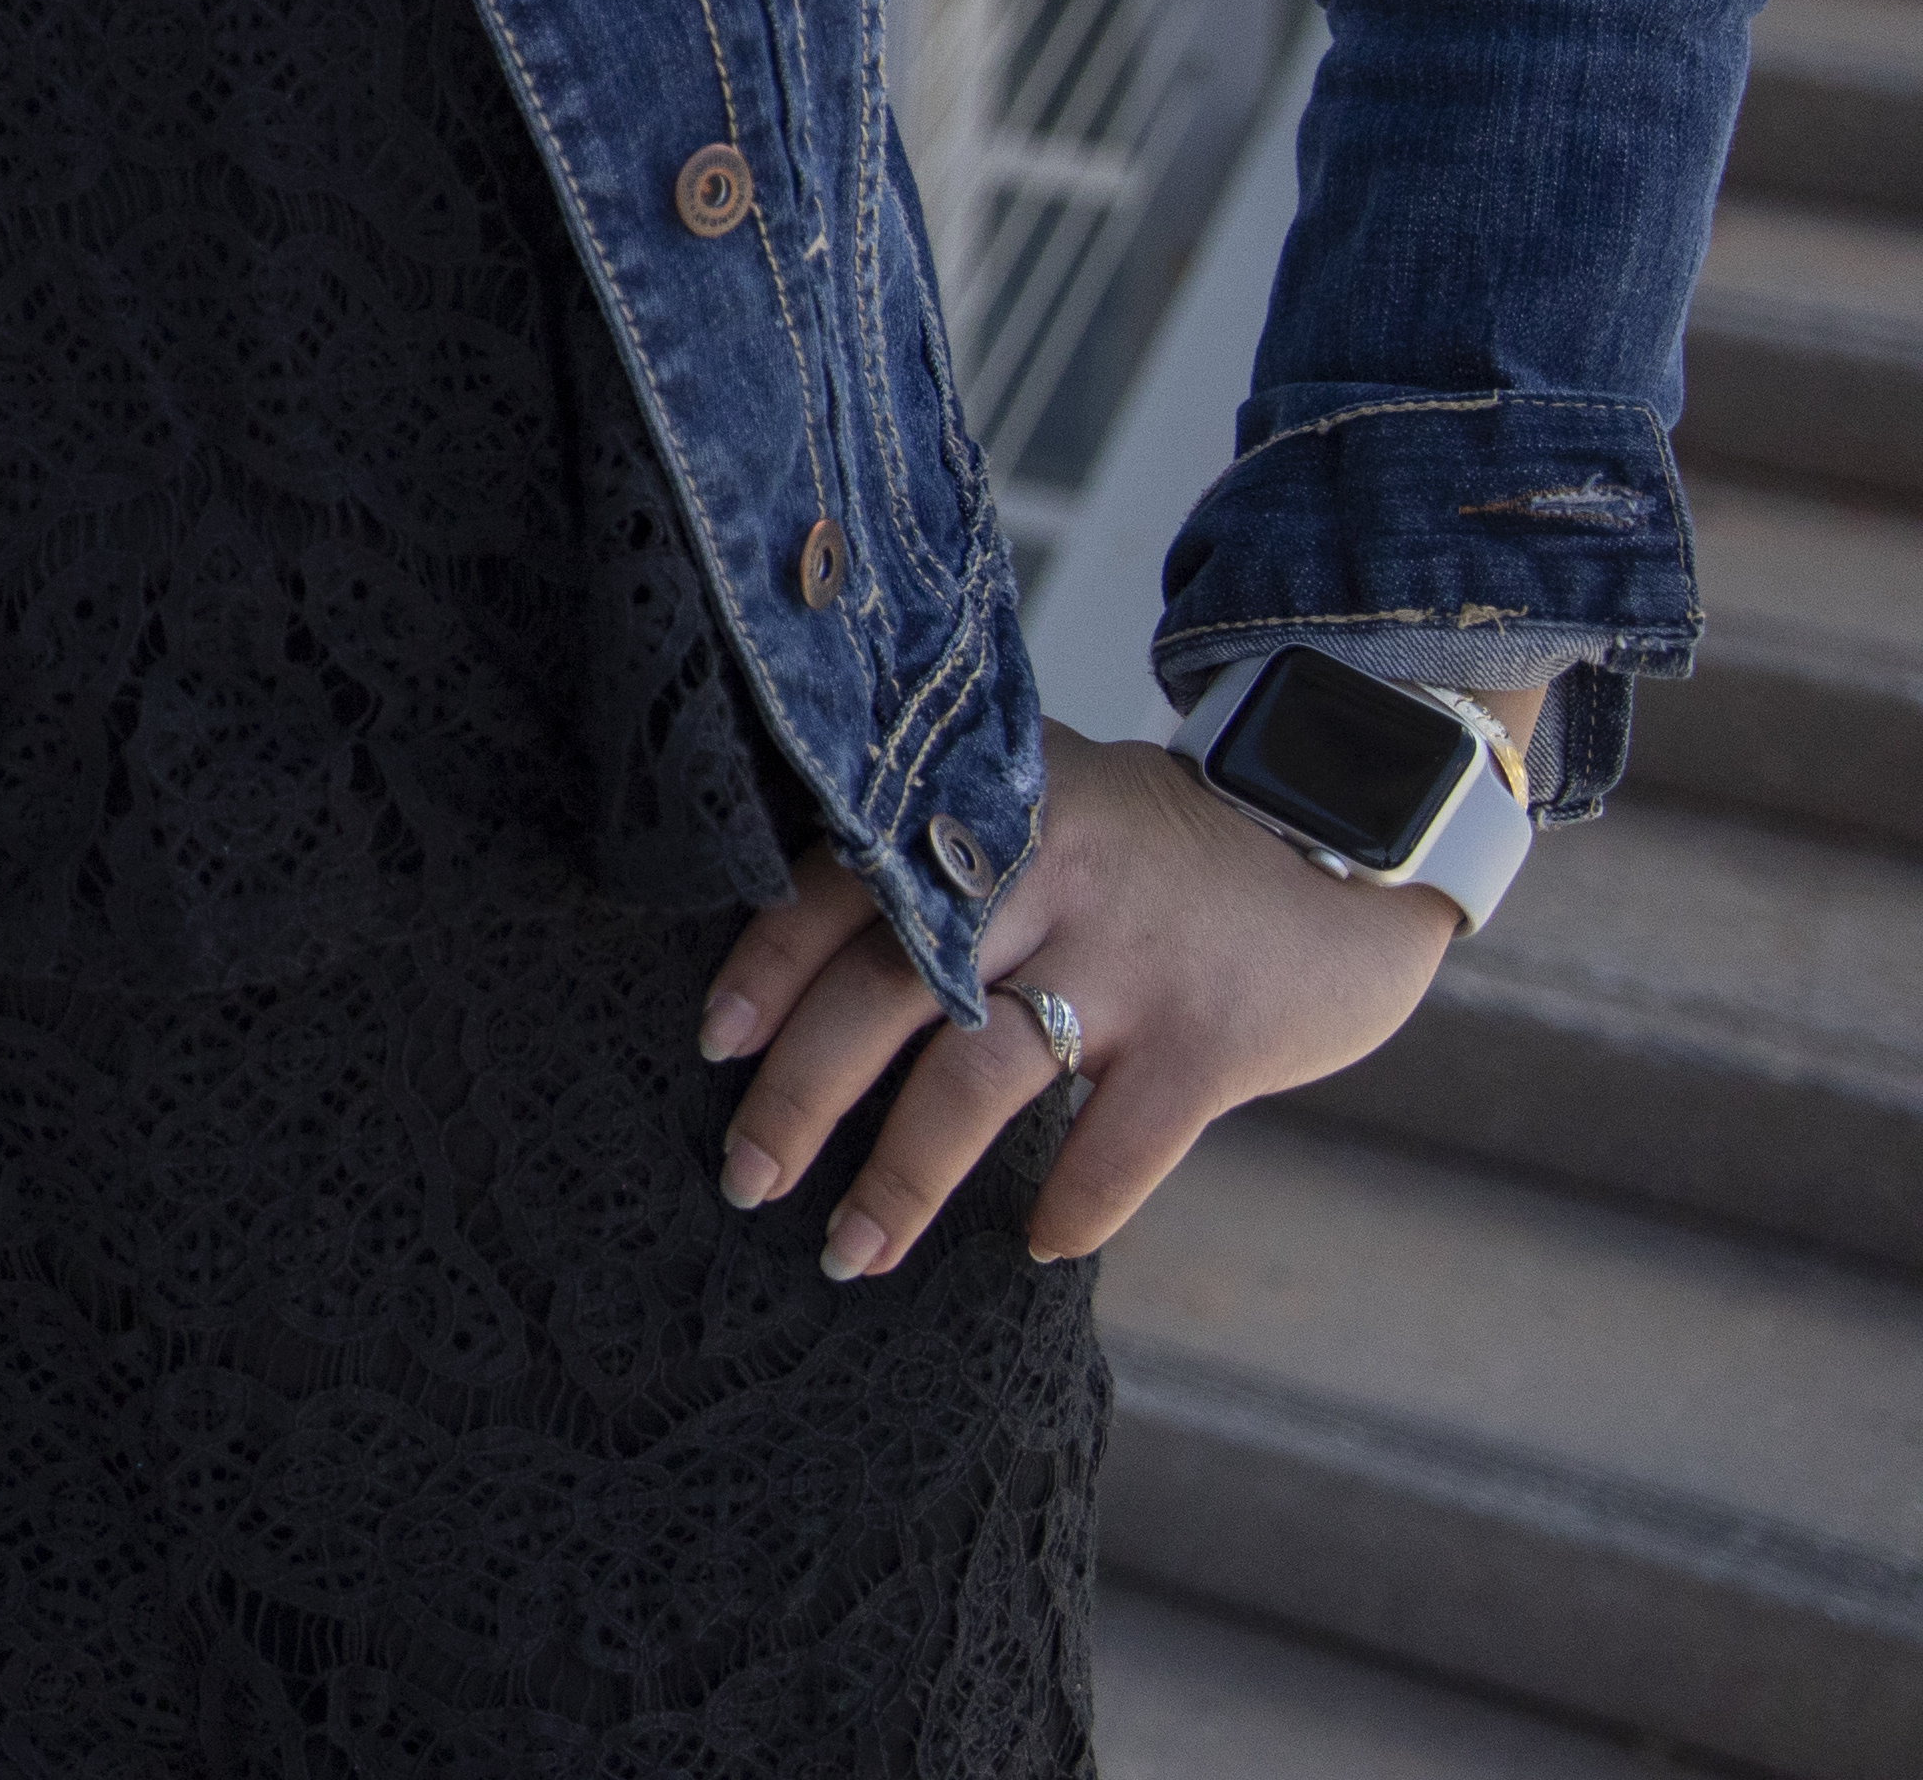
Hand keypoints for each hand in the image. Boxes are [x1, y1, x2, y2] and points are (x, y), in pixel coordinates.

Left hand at [698, 727, 1474, 1277]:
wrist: (1338, 833)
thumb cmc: (1148, 841)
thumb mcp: (1035, 801)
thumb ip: (934, 855)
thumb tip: (795, 960)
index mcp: (982, 813)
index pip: (843, 886)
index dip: (769, 966)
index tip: (715, 1045)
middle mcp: (1043, 879)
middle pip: (888, 993)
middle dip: (803, 1098)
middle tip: (744, 1179)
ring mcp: (1129, 961)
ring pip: (981, 1080)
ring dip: (903, 1177)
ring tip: (849, 1250)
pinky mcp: (1212, 1038)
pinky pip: (1122, 1144)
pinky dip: (1073, 1203)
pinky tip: (1033, 1242)